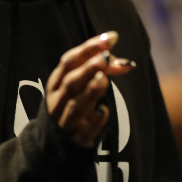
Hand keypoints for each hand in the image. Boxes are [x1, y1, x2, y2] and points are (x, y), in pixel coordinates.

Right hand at [45, 31, 134, 147]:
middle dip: (87, 68)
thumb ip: (101, 72)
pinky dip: (94, 121)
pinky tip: (103, 111)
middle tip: (106, 57)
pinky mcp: (76, 140)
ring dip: (89, 92)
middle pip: (70, 82)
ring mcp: (64, 121)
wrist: (56, 143)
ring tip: (103, 79)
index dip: (89, 48)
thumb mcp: (80, 86)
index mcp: (56, 83)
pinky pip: (85, 130)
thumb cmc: (71, 105)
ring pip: (75, 106)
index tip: (111, 38)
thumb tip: (125, 64)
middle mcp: (57, 100)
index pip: (69, 60)